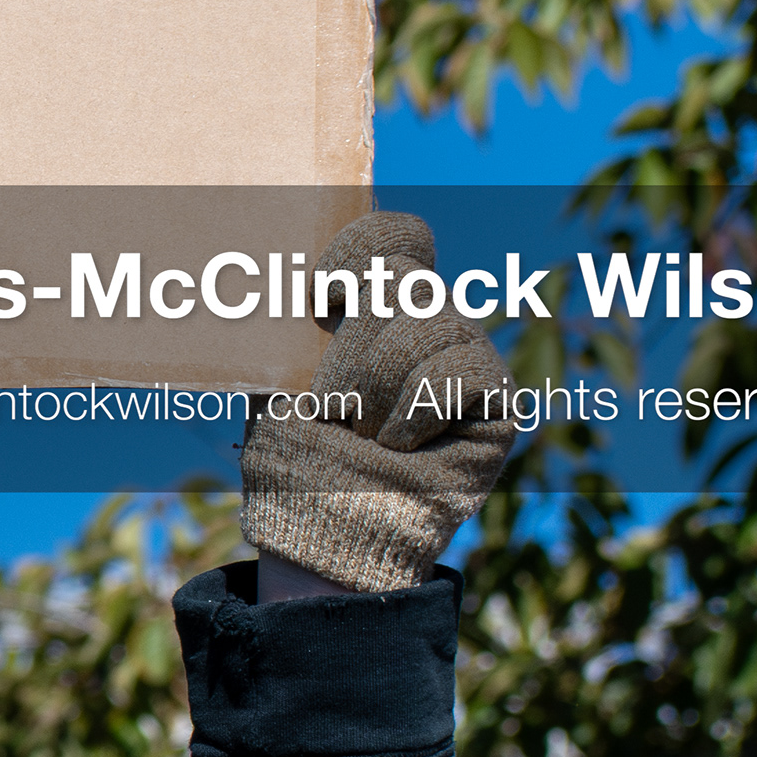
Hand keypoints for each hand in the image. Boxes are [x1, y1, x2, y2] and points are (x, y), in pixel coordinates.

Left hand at [239, 211, 517, 593]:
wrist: (317, 522)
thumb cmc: (291, 450)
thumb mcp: (276, 371)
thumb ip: (289, 317)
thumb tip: (260, 256)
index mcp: (373, 303)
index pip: (395, 235)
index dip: (363, 245)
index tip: (319, 295)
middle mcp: (428, 321)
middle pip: (403, 276)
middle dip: (352, 347)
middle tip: (336, 403)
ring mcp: (467, 356)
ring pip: (428, 320)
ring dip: (376, 387)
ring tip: (365, 431)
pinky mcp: (497, 401)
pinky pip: (458, 370)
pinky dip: (413, 412)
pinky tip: (399, 444)